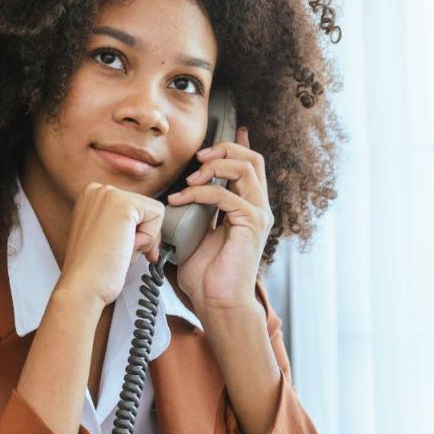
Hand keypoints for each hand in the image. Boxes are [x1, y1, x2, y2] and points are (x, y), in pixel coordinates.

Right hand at [58, 182, 164, 307]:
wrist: (83, 286)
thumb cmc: (94, 269)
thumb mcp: (108, 235)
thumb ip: (124, 222)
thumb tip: (154, 221)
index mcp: (91, 196)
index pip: (134, 208)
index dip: (136, 233)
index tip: (121, 248)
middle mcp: (97, 189)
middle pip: (145, 208)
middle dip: (142, 235)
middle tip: (121, 252)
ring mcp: (109, 194)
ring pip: (153, 212)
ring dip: (145, 238)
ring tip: (119, 250)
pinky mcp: (123, 203)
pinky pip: (157, 216)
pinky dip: (148, 238)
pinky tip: (126, 247)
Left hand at [166, 126, 273, 311]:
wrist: (217, 302)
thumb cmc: (205, 275)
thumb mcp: (194, 233)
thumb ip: (194, 211)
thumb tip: (176, 194)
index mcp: (246, 207)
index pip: (249, 166)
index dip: (238, 144)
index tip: (225, 131)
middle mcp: (257, 207)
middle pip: (252, 158)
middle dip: (224, 149)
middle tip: (199, 156)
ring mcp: (258, 214)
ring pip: (245, 168)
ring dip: (213, 166)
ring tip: (189, 180)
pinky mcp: (252, 224)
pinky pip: (227, 195)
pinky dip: (201, 193)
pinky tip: (182, 199)